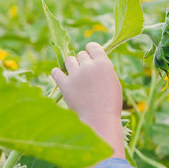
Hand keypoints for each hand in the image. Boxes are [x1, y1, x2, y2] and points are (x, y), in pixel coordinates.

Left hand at [50, 42, 125, 158]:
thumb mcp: (113, 81)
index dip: (90, 51)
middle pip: (80, 54)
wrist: (100, 120)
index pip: (92, 46)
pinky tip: (60, 77)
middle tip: (85, 74)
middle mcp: (89, 66)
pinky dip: (57, 74)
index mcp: (103, 63)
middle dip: (82, 62)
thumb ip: (103, 68)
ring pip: (68, 60)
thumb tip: (93, 60)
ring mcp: (75, 75)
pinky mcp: (65, 85)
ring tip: (74, 76)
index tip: (89, 56)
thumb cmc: (110, 104)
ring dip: (71, 66)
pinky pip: (56, 72)